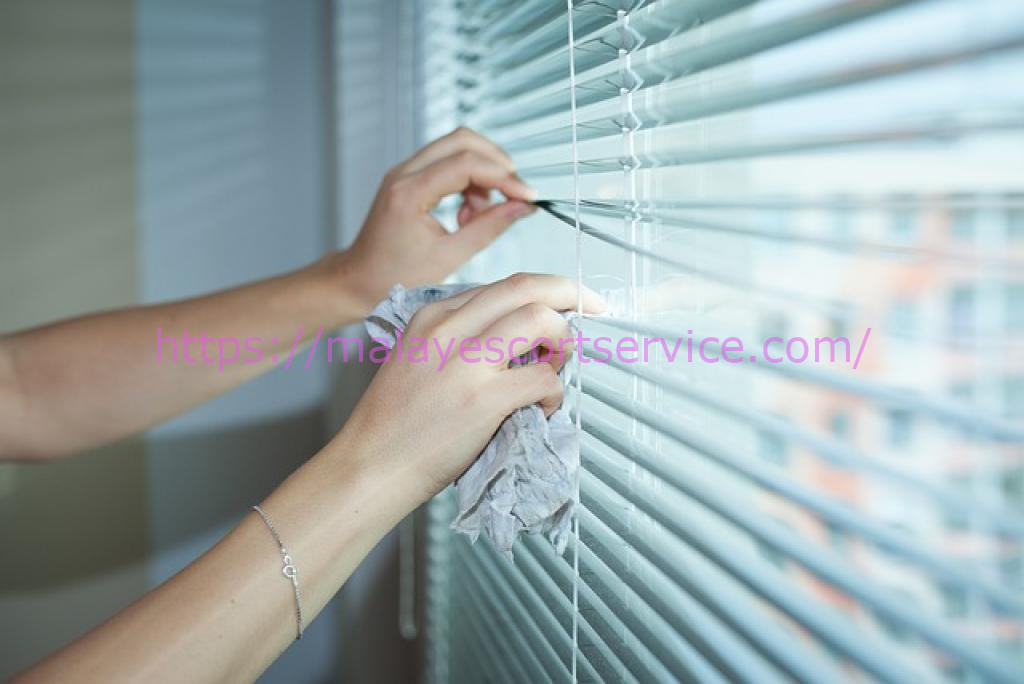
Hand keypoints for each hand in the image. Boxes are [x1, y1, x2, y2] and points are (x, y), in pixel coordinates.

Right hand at [334, 273, 605, 503]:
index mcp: (432, 315)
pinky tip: (544, 407)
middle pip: (527, 287)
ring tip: (561, 362)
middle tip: (595, 306)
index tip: (564, 304)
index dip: (543, 292)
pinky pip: (544, 377)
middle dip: (571, 292)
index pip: (503, 286)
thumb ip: (460, 341)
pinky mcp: (485, 398)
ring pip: (540, 319)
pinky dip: (556, 391)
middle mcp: (450, 327)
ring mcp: (467, 362)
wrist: (370, 466)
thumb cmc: (394, 424)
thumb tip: (521, 342)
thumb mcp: (416, 359)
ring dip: (565, 338)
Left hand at [336, 128, 537, 313]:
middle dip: (496, 163)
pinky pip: (447, 161)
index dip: (504, 177)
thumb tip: (523, 207)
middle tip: (513, 195)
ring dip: (482, 173)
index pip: (467, 164)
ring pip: (457, 146)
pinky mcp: (410, 176)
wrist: (358, 279)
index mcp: (409, 193)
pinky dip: (468, 180)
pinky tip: (466, 214)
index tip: (528, 196)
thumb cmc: (396, 276)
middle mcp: (404, 173)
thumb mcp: (449, 258)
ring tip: (479, 215)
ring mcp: (405, 171)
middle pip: (462, 140)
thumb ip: (488, 229)